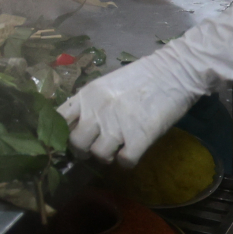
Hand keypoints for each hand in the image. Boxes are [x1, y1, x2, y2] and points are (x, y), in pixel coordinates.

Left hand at [61, 0, 232, 166]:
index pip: (58, 119)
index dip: (61, 132)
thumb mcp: (106, 85)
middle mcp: (96, 111)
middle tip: (95, 147)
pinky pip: (124, 162)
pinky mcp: (140, 138)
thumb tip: (78, 123)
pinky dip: (126, 162)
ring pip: (97, 156)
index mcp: (86, 95)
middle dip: (83, 150)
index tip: (71, 136)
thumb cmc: (140, 77)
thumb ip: (89, 102)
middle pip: (75, 144)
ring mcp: (117, 126)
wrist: (174, 71)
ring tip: (116, 149)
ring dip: (106, 157)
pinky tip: (132, 152)